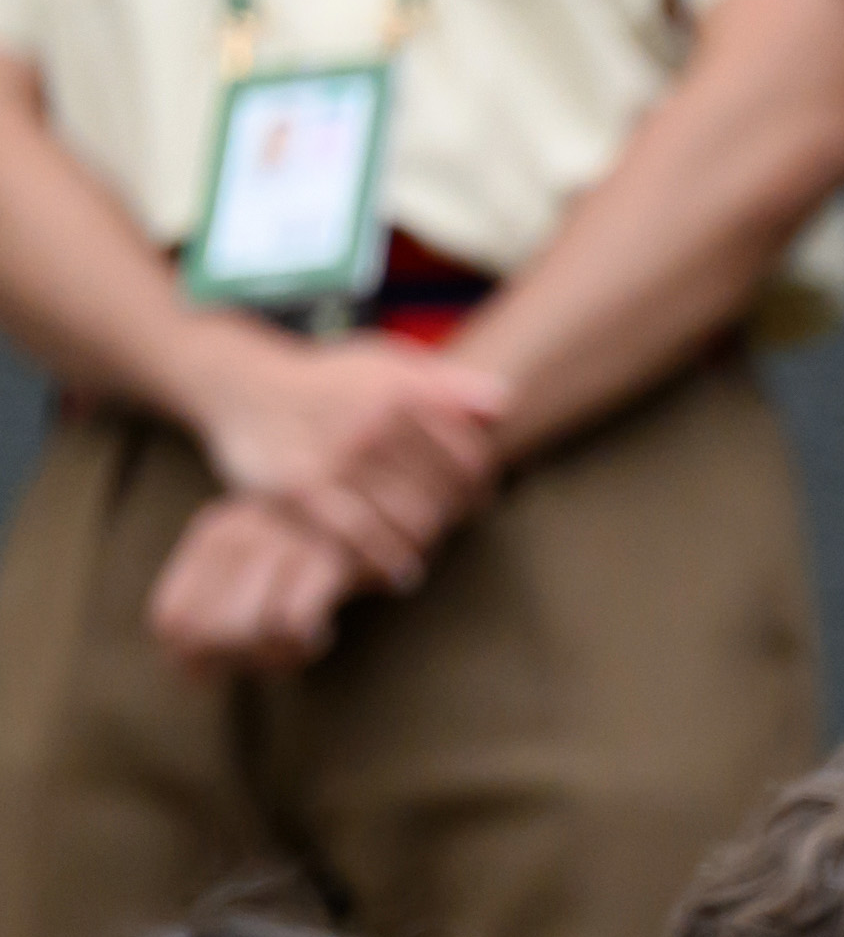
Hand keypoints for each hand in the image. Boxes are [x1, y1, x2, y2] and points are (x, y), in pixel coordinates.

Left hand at [141, 496, 364, 673]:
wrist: (404, 492)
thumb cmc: (330, 538)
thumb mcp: (269, 551)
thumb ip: (228, 593)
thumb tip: (193, 672)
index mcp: (216, 530)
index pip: (172, 616)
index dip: (188, 657)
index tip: (213, 677)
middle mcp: (243, 530)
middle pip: (206, 632)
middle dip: (235, 660)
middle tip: (271, 659)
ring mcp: (286, 540)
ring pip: (246, 632)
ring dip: (274, 657)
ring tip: (299, 649)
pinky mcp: (331, 556)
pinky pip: (293, 625)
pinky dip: (303, 643)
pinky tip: (322, 635)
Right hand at [173, 325, 501, 586]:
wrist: (244, 385)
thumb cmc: (328, 379)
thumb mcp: (387, 363)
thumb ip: (448, 385)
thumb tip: (505, 405)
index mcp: (405, 390)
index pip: (470, 457)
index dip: (481, 487)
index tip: (479, 502)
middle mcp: (375, 422)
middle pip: (443, 493)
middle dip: (452, 518)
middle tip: (447, 531)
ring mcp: (337, 456)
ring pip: (409, 518)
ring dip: (425, 542)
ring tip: (425, 549)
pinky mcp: (301, 488)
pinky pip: (359, 536)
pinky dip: (386, 561)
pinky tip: (401, 574)